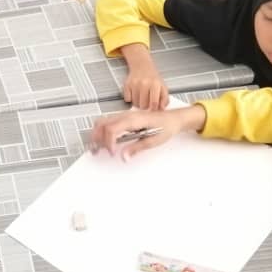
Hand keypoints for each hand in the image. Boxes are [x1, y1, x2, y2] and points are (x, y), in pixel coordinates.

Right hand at [88, 106, 202, 159]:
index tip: (112, 152)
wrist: (175, 118)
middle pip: (103, 123)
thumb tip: (124, 156)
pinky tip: (105, 140)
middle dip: (96, 138)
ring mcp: (125, 115)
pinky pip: (109, 121)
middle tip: (96, 151)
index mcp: (134, 120)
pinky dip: (102, 130)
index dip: (108, 142)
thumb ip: (136, 148)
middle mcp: (127, 115)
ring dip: (97, 134)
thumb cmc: (167, 126)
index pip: (112, 129)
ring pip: (103, 121)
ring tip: (97, 147)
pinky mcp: (126, 117)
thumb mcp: (153, 140)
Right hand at [119, 45, 167, 108]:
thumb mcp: (162, 86)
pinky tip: (135, 94)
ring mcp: (134, 84)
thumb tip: (161, 108)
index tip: (154, 108)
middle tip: (147, 101)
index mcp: (155, 84)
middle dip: (145, 106)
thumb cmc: (153, 78)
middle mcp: (144, 84)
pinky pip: (127, 99)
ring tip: (141, 97)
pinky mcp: (127, 85)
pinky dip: (131, 99)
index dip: (154, 108)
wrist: (142, 65)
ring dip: (138, 103)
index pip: (154, 102)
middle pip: (143, 105)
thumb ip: (164, 98)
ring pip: (135, 103)